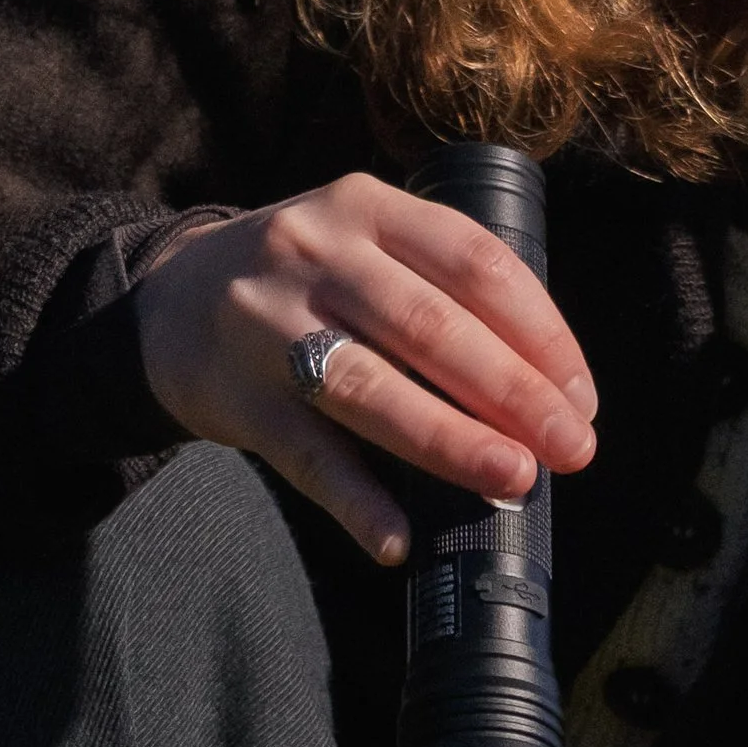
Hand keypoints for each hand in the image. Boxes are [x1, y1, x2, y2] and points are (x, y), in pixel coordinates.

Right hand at [134, 174, 596, 566]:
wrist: (166, 301)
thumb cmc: (303, 283)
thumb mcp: (364, 246)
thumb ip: (439, 293)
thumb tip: (547, 397)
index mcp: (366, 207)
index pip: (475, 263)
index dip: (542, 332)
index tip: (581, 395)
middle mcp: (315, 253)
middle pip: (431, 327)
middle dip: (514, 393)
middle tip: (572, 448)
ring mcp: (268, 324)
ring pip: (371, 387)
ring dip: (449, 441)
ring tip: (512, 479)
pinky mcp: (237, 398)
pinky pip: (306, 457)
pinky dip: (356, 502)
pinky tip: (396, 539)